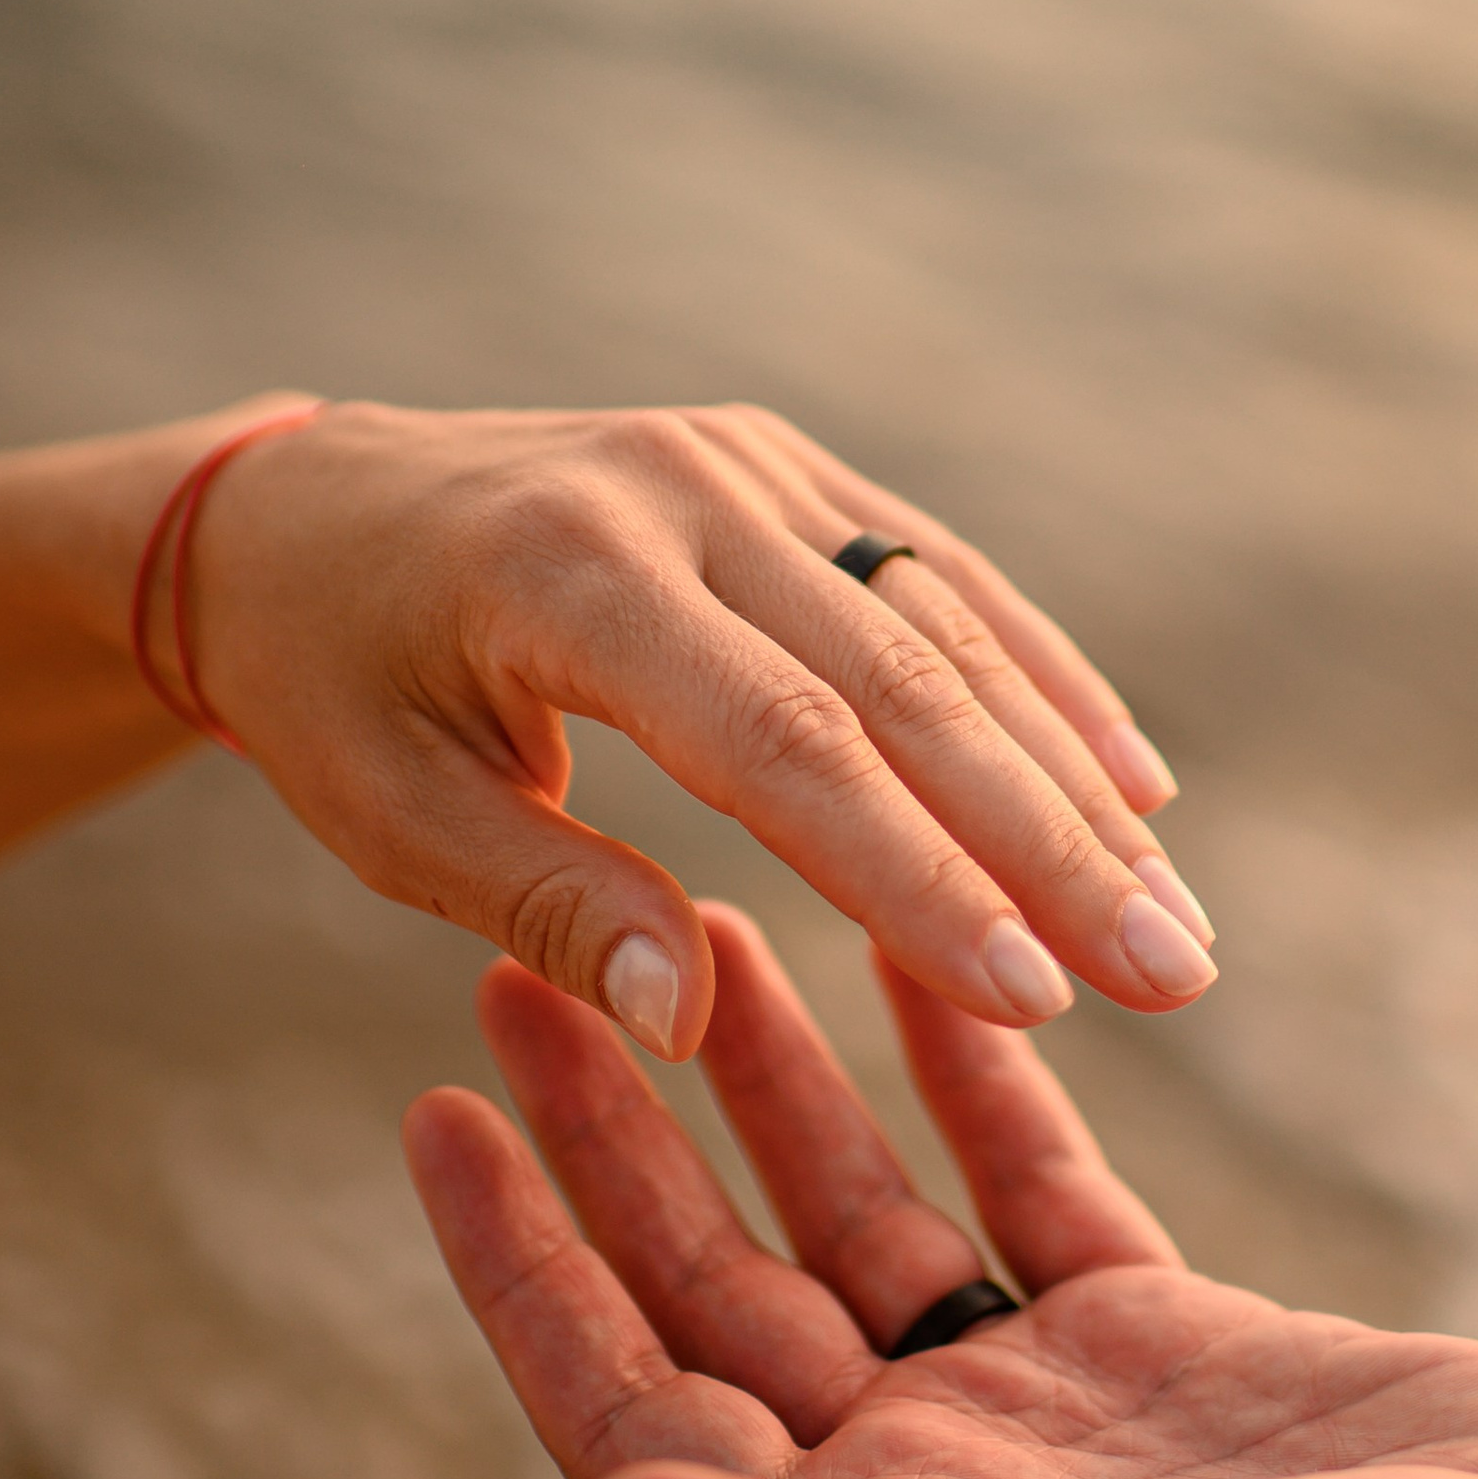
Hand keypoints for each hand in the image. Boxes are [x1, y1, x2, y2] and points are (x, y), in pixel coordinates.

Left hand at [193, 399, 1214, 1058]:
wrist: (300, 508)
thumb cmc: (332, 686)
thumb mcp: (388, 813)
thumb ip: (544, 902)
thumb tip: (686, 1018)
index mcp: (569, 574)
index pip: (784, 745)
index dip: (919, 876)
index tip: (1038, 998)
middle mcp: (679, 487)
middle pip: (905, 683)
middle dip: (1052, 843)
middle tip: (1177, 977)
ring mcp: (742, 459)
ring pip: (947, 625)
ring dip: (1073, 776)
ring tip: (1176, 918)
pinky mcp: (781, 464)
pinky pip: (937, 574)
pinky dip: (1042, 677)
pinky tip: (1134, 784)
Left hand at [402, 906, 1477, 1478]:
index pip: (638, 1400)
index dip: (527, 1265)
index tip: (440, 1112)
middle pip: (718, 1278)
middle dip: (617, 1129)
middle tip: (522, 961)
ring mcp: (1042, 1405)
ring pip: (859, 1205)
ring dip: (773, 1073)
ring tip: (699, 914)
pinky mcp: (1161, 1328)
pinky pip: (1025, 1168)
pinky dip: (967, 1060)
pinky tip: (913, 941)